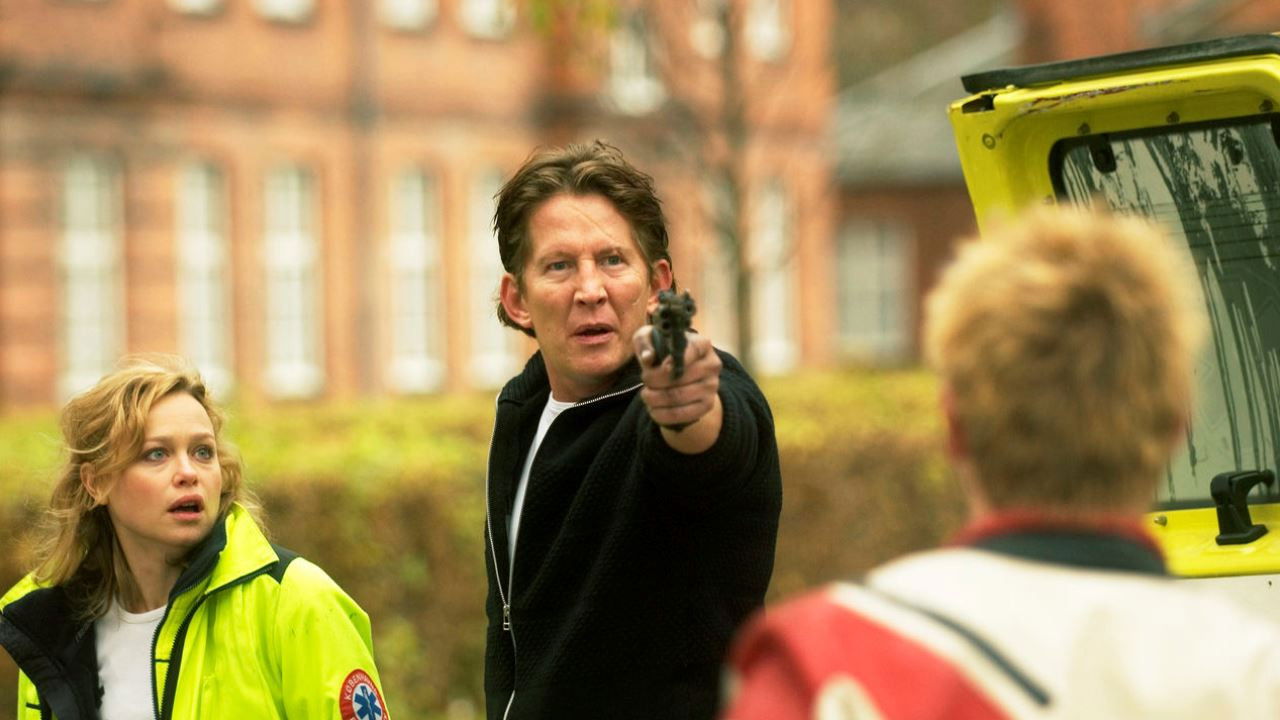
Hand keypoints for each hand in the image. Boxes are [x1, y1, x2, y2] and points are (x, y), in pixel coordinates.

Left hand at [633, 326, 722, 453]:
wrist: (680, 373)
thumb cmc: (663, 351)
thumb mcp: (650, 339)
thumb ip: (645, 343)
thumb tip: (648, 358)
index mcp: (702, 344)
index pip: (690, 351)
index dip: (669, 360)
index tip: (652, 365)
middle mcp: (712, 365)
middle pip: (680, 377)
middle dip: (654, 381)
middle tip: (644, 381)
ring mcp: (712, 386)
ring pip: (678, 397)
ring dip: (655, 398)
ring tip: (646, 395)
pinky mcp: (707, 405)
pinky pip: (682, 414)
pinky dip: (662, 414)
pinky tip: (652, 409)